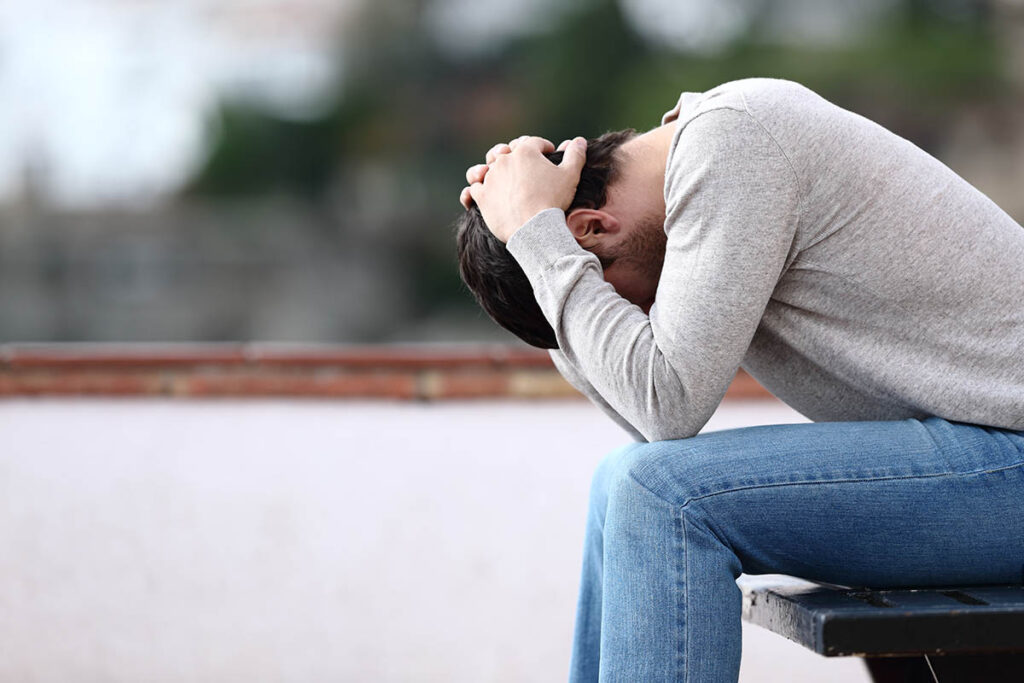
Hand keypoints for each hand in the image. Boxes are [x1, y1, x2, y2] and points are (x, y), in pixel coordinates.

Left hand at [465, 135, 586, 242]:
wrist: (534, 228)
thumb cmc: (553, 200)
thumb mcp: (570, 176)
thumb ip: (575, 155)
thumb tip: (579, 141)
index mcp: (525, 151)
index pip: (533, 143)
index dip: (543, 148)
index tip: (549, 155)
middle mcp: (504, 160)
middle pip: (508, 151)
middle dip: (516, 155)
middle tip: (525, 166)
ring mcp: (490, 178)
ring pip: (487, 167)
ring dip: (492, 169)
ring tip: (498, 176)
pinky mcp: (482, 196)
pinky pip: (473, 189)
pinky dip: (476, 189)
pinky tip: (479, 193)